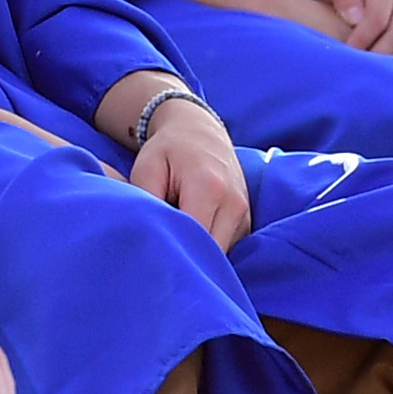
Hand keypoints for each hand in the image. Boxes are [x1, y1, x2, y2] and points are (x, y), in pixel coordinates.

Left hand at [129, 96, 251, 250]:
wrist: (198, 131)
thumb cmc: (166, 151)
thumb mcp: (146, 170)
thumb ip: (146, 204)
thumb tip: (147, 240)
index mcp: (209, 188)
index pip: (195, 242)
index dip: (174, 256)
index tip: (154, 258)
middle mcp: (234, 204)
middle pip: (212, 255)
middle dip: (188, 262)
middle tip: (161, 256)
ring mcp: (245, 214)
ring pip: (222, 257)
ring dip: (200, 257)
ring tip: (177, 243)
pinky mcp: (246, 222)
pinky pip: (229, 249)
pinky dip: (210, 251)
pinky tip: (192, 238)